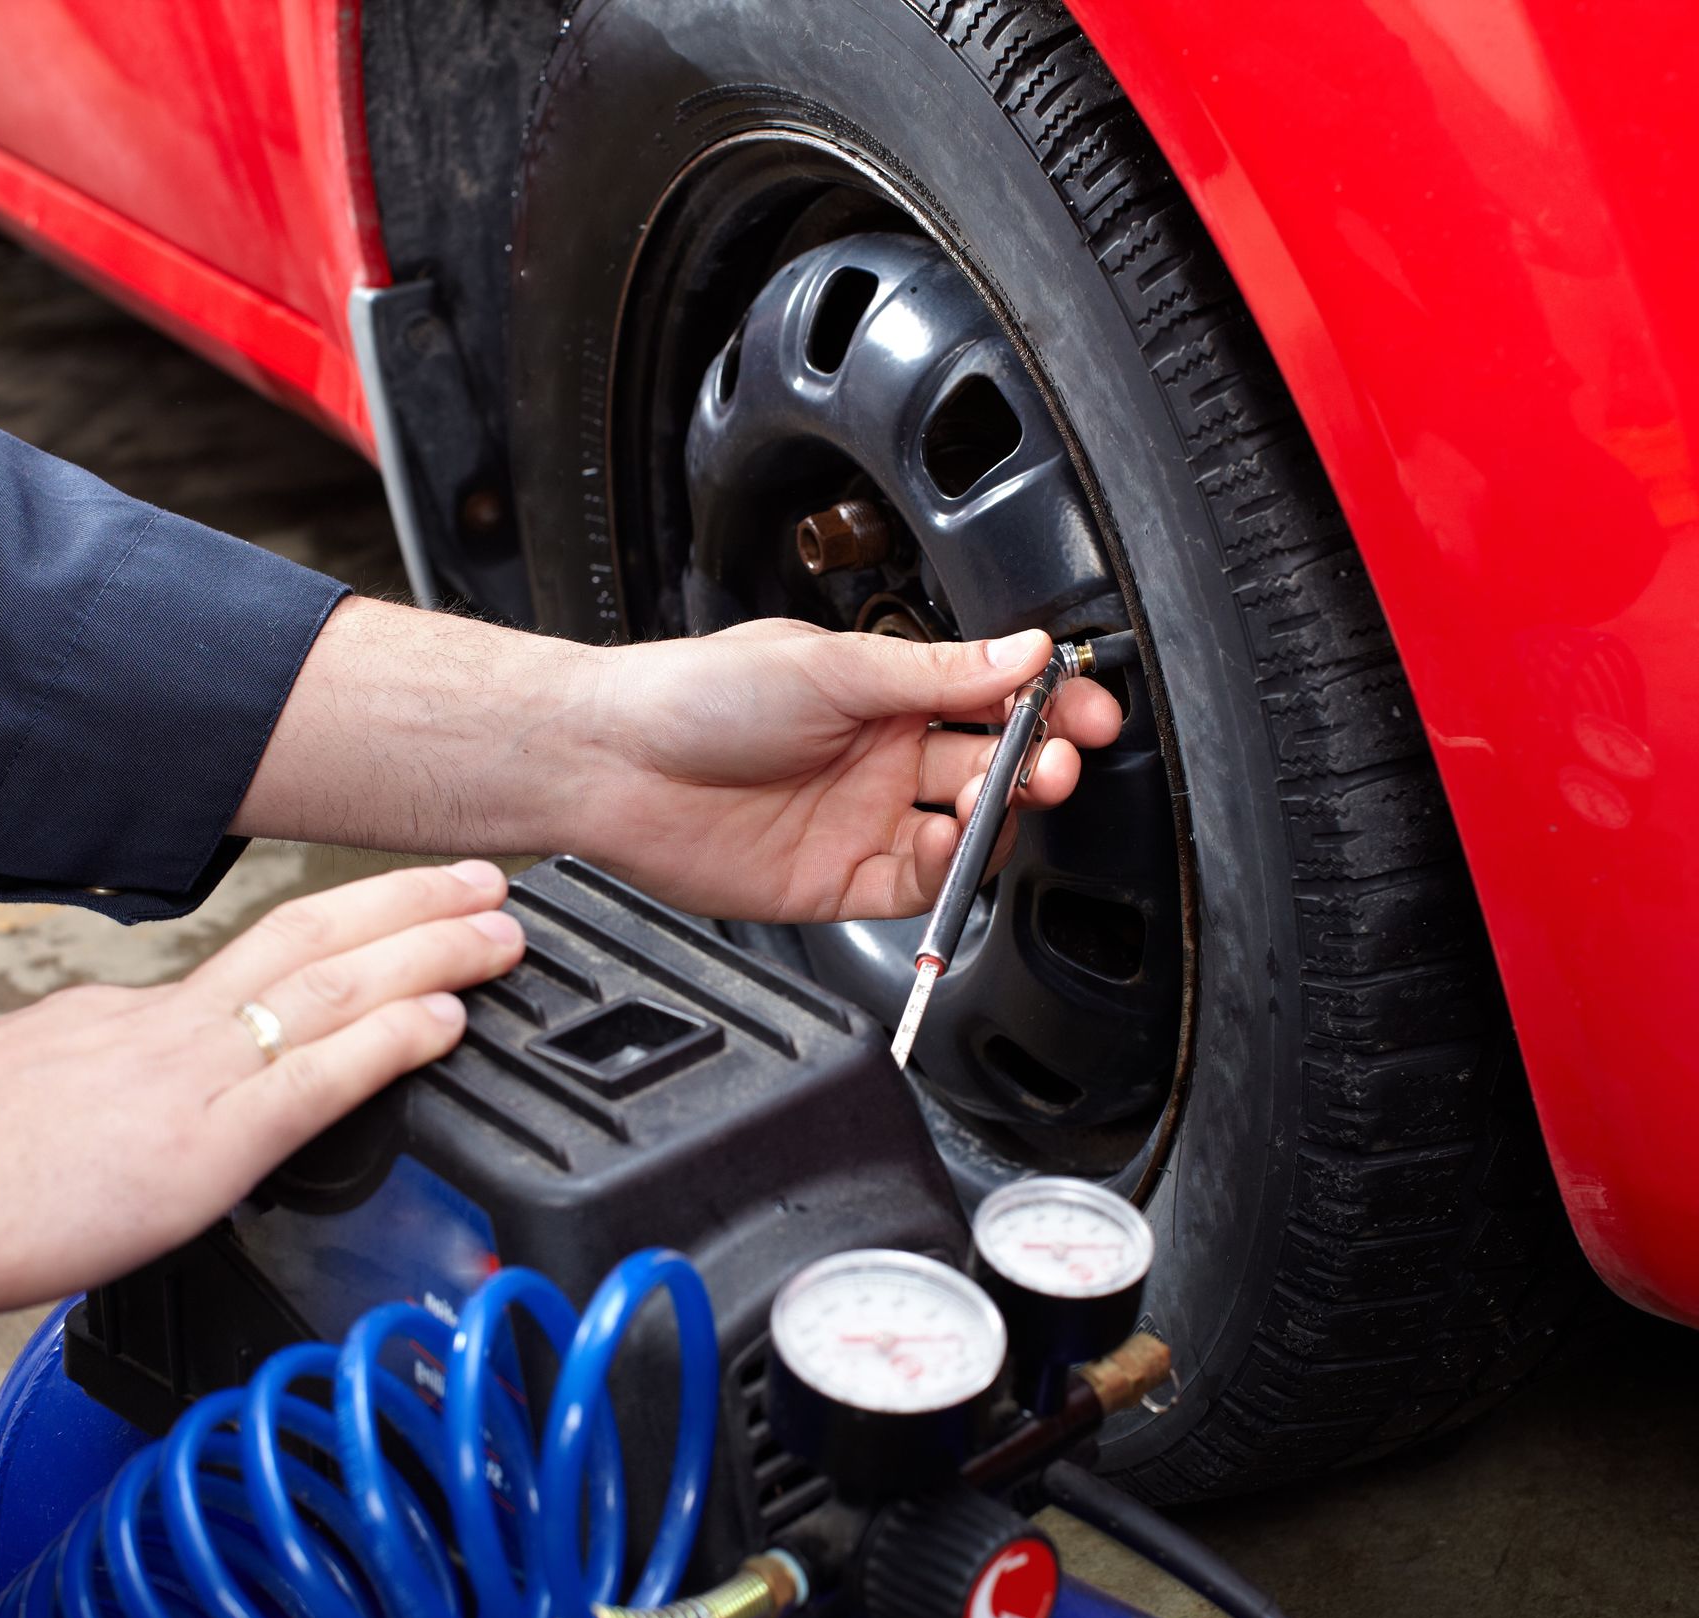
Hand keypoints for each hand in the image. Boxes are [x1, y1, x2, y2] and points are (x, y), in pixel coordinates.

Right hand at [0, 861, 523, 1352]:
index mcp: (115, 1025)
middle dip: (408, 905)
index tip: (389, 924)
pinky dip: (397, 1036)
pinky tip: (452, 1019)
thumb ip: (72, 1114)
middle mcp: (160, 1028)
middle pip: (309, 940)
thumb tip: (100, 1141)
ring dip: (432, 950)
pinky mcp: (199, 1144)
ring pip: (336, 987)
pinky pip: (321, 1075)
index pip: (248, 972)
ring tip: (502, 928)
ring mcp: (186, 1078)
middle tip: (484, 880)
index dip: (335, 941)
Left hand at [579, 619, 1123, 921]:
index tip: (1086, 710)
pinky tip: (950, 837)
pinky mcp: (838, 881)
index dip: (1044, 705)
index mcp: (882, 690)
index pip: (987, 697)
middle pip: (988, 764)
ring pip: (964, 828)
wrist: (613, 763)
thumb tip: (1026, 653)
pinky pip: (915, 884)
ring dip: (999, 813)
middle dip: (1036, 760)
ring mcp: (860, 818)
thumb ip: (936, 672)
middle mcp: (878, 754)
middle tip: (1056, 757)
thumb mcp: (831, 667)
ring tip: (1008, 792)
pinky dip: (947, 867)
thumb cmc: (697, 695)